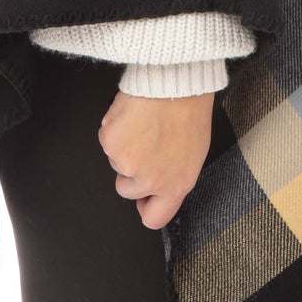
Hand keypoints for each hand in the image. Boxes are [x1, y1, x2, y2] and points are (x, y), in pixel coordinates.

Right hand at [97, 87, 215, 229]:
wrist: (174, 82)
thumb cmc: (189, 111)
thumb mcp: (194, 154)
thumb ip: (174, 178)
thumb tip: (160, 187)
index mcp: (175, 186)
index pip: (153, 219)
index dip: (146, 208)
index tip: (144, 199)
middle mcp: (150, 180)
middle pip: (128, 190)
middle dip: (133, 173)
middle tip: (146, 147)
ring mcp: (127, 164)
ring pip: (117, 164)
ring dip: (125, 148)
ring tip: (145, 126)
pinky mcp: (110, 143)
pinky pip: (107, 142)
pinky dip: (116, 130)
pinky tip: (133, 117)